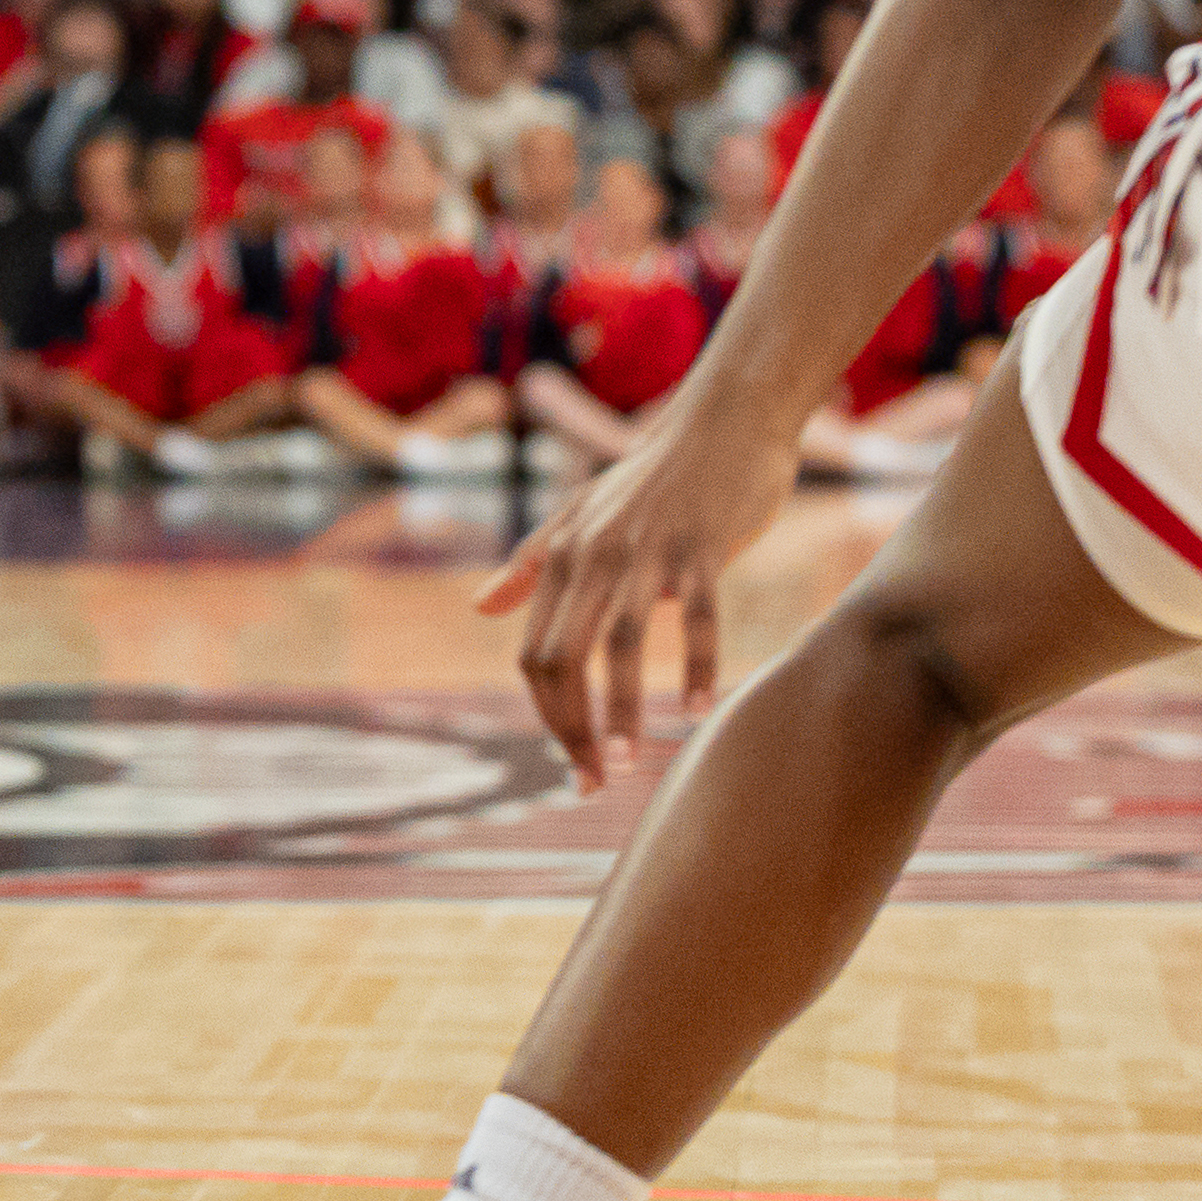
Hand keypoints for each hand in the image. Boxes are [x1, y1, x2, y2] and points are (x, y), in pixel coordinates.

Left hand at [476, 384, 797, 786]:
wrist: (723, 418)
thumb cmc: (653, 478)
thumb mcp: (579, 515)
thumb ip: (531, 565)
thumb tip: (478, 610)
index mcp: (562, 555)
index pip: (535, 655)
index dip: (547, 715)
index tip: (573, 762)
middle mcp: (594, 555)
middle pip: (563, 657)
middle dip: (572, 729)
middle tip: (594, 782)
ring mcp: (647, 551)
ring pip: (620, 645)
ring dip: (621, 710)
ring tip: (627, 764)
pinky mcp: (701, 548)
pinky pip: (696, 618)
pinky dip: (696, 667)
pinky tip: (696, 711)